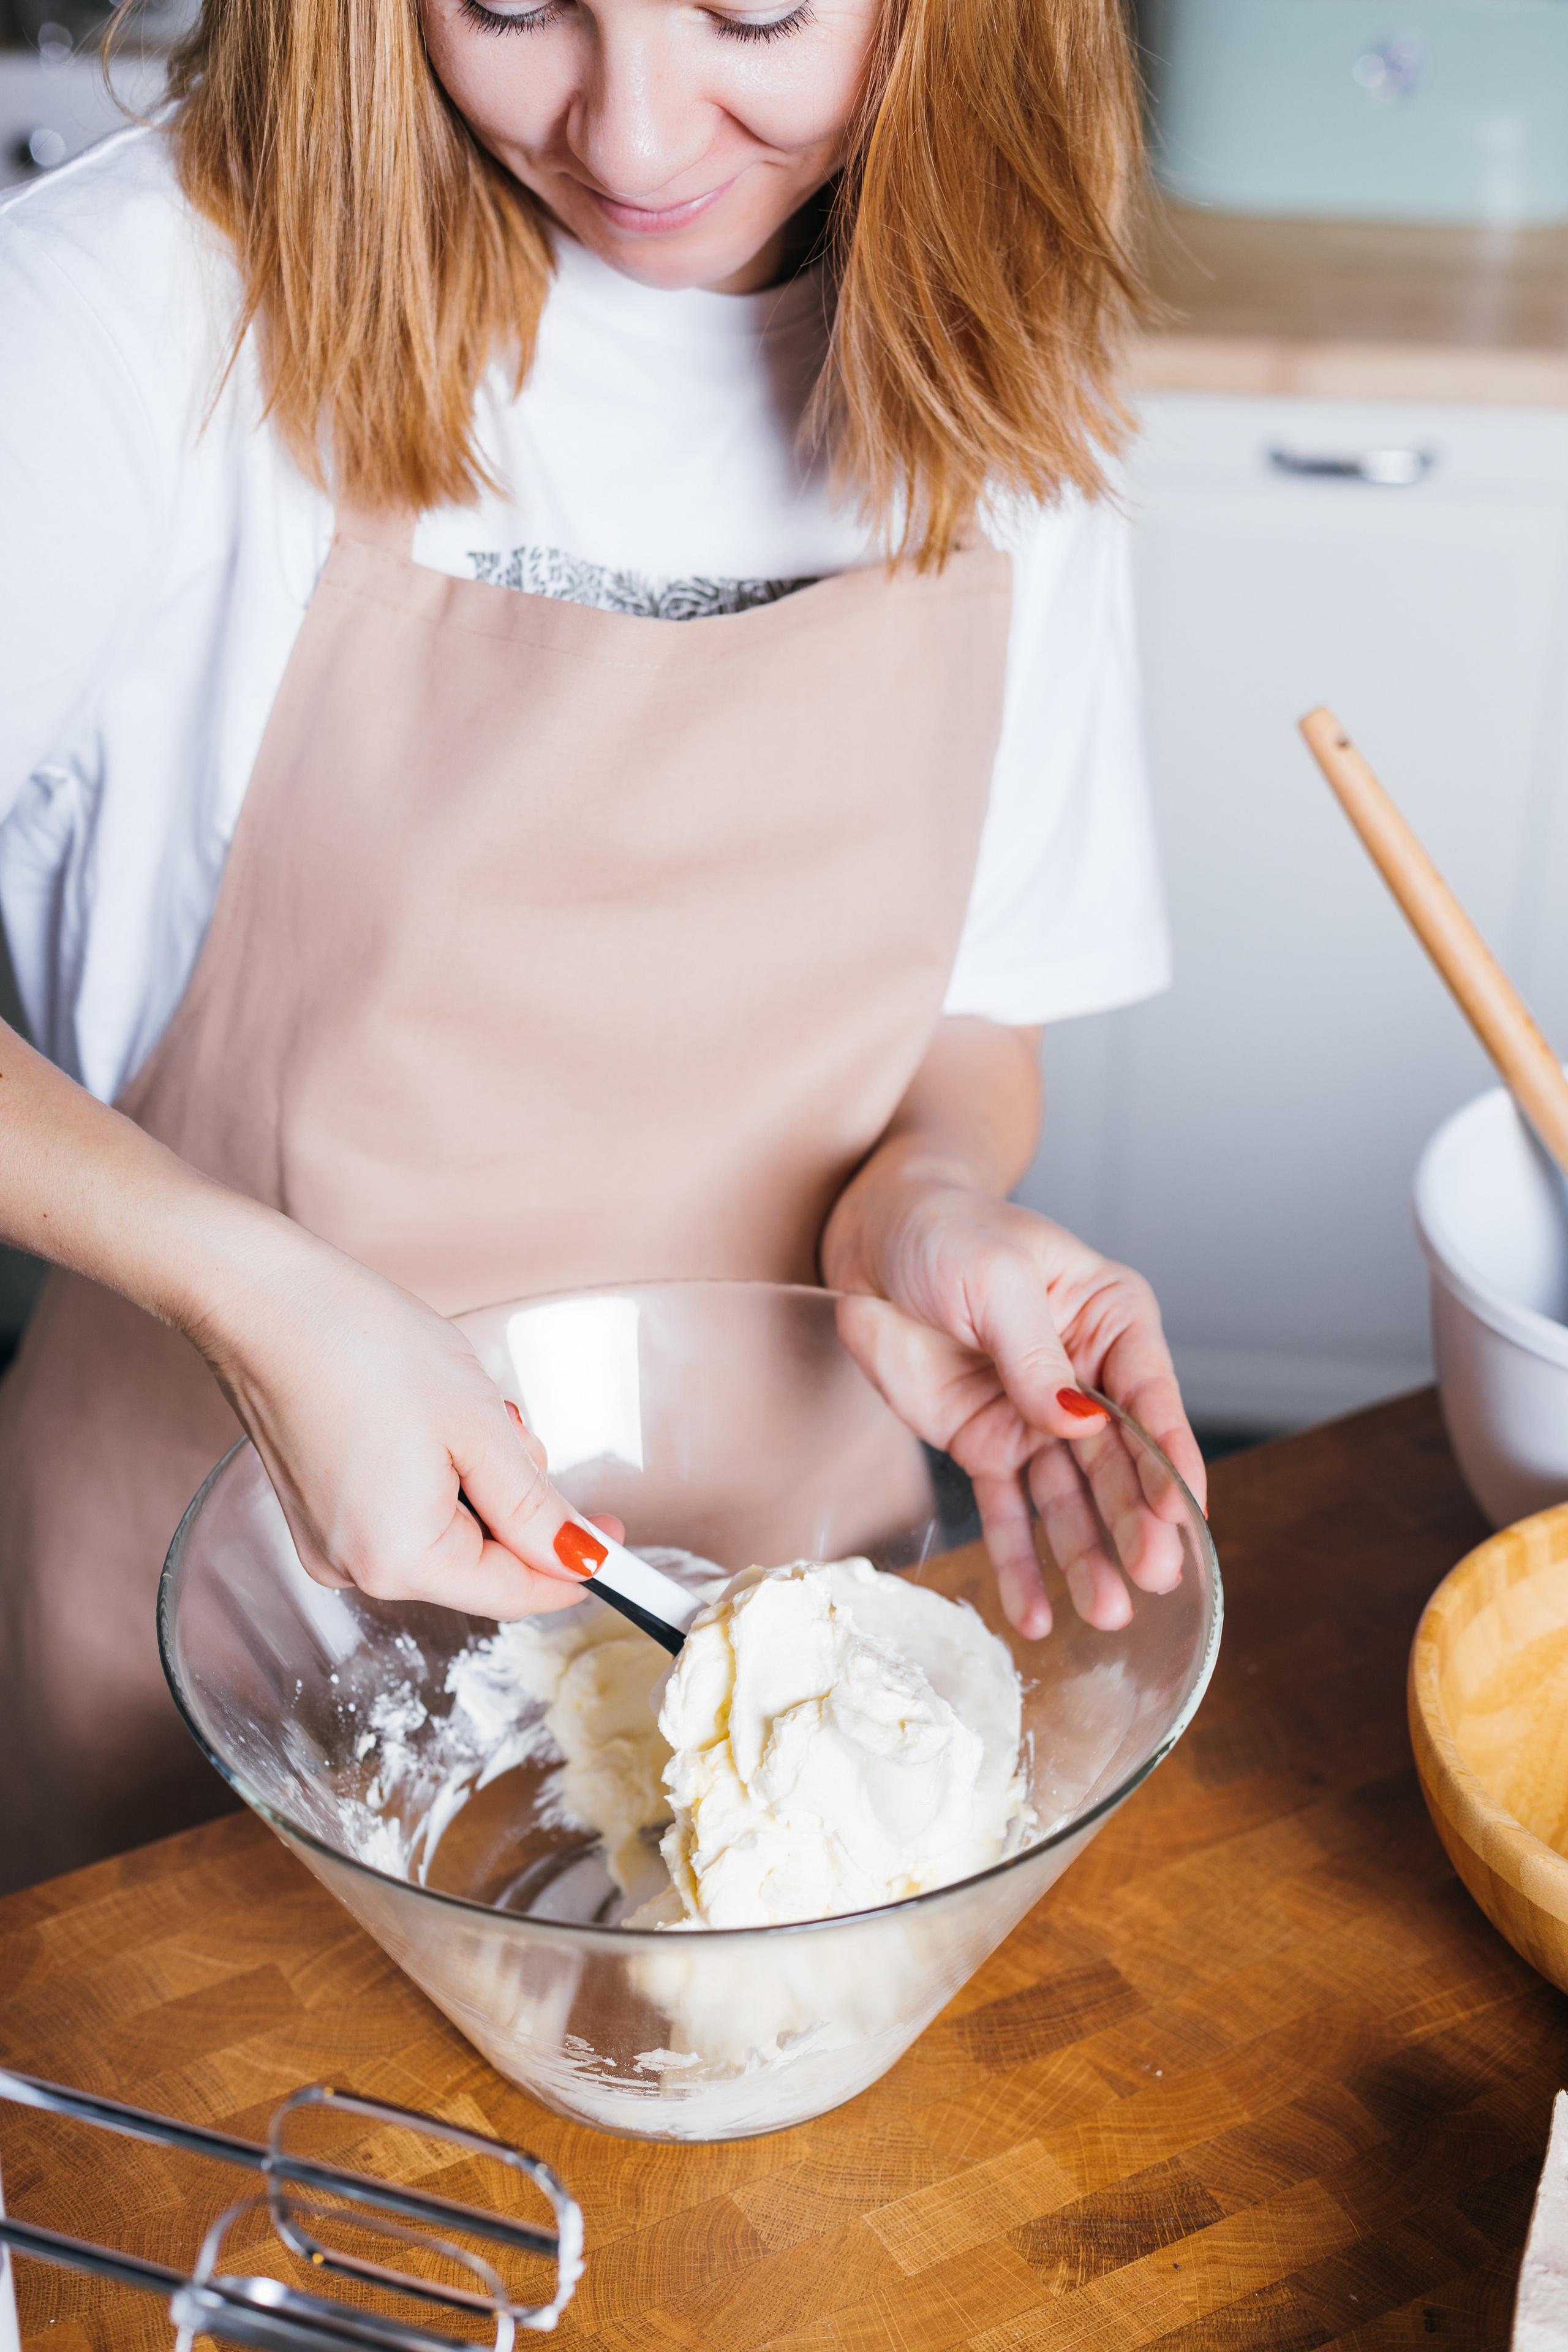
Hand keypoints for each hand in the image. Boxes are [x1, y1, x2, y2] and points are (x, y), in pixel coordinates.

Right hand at [187, 1220, 609, 1617]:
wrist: (262, 1299)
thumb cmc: (362, 1348)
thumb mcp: (478, 1427)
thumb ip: (534, 1507)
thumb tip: (580, 1561)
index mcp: (398, 1560)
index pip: (512, 1592)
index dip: (573, 1567)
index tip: (617, 1539)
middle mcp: (353, 1569)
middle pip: (476, 1562)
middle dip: (514, 1503)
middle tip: (515, 1430)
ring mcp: (326, 1540)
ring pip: (441, 1530)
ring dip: (472, 1479)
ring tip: (458, 1408)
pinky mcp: (314, 1509)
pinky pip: (399, 1510)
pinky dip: (430, 1473)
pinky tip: (423, 1417)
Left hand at [824, 1179, 1204, 1638]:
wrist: (870, 1236)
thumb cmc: (945, 1230)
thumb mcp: (995, 1277)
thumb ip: (1034, 1354)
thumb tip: (1079, 1422)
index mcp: (1110, 1319)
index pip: (1152, 1398)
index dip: (1169, 1459)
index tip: (1183, 1514)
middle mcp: (1084, 1376)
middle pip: (1120, 1462)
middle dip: (1138, 1522)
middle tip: (1154, 1578)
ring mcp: (1035, 1418)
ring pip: (1072, 1501)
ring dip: (1089, 1557)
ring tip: (1109, 1614)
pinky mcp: (986, 1445)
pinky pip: (1007, 1514)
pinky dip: (1020, 1565)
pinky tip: (1036, 1616)